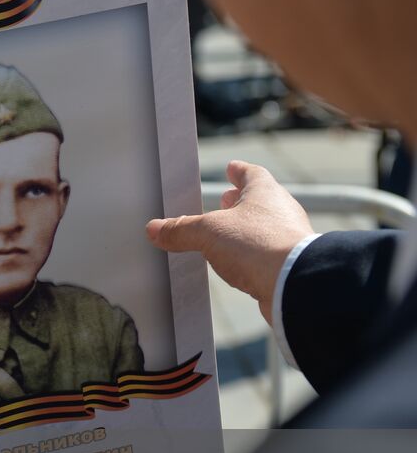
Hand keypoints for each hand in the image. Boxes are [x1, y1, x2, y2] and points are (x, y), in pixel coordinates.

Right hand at [146, 160, 314, 323]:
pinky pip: (268, 254)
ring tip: (227, 236)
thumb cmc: (259, 245)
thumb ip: (181, 230)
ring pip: (266, 228)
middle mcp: (282, 212)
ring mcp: (290, 238)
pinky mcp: (291, 265)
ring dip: (247, 230)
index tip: (233, 168)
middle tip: (225, 202)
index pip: (251, 173)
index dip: (239, 171)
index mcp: (265, 192)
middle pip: (260, 201)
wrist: (296, 284)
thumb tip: (155, 229)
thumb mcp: (208, 233)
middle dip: (240, 202)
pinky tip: (241, 264)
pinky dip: (254, 255)